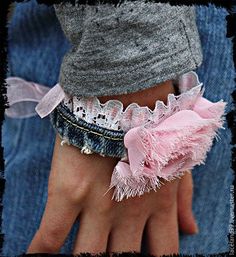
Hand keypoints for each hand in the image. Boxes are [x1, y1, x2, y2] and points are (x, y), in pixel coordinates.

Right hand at [27, 133, 197, 255]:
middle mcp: (130, 213)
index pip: (162, 254)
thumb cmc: (153, 124)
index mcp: (158, 205)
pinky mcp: (68, 192)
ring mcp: (97, 205)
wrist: (126, 95)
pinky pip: (49, 234)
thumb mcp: (175, 160)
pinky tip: (34, 256)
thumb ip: (183, 197)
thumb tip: (191, 230)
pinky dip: (39, 250)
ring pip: (86, 255)